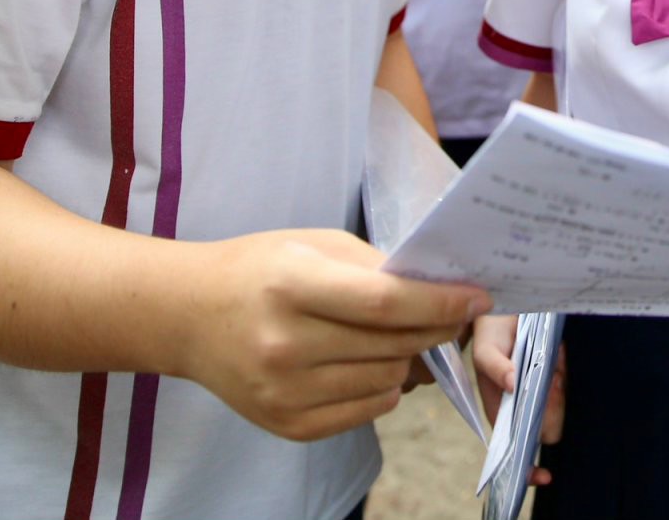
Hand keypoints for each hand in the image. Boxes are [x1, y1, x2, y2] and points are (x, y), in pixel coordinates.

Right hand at [177, 228, 489, 441]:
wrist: (190, 316)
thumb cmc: (260, 269)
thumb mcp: (313, 244)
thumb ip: (375, 266)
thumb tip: (441, 289)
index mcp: (291, 285)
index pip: (384, 303)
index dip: (440, 301)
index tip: (478, 295)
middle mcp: (285, 344)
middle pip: (393, 345)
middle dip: (434, 327)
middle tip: (450, 311)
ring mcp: (284, 392)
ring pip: (389, 380)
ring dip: (408, 357)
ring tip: (395, 334)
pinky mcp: (287, 425)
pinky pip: (369, 410)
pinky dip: (383, 386)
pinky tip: (366, 362)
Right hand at [470, 314, 563, 484]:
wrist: (513, 300)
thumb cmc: (492, 325)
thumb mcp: (486, 344)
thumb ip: (494, 366)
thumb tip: (512, 386)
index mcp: (498, 404)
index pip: (511, 444)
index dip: (525, 466)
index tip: (543, 476)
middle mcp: (519, 403)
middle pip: (543, 428)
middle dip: (552, 409)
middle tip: (553, 378)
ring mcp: (538, 391)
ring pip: (557, 409)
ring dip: (559, 388)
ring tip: (553, 360)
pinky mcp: (554, 376)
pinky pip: (564, 385)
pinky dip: (563, 372)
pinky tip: (557, 354)